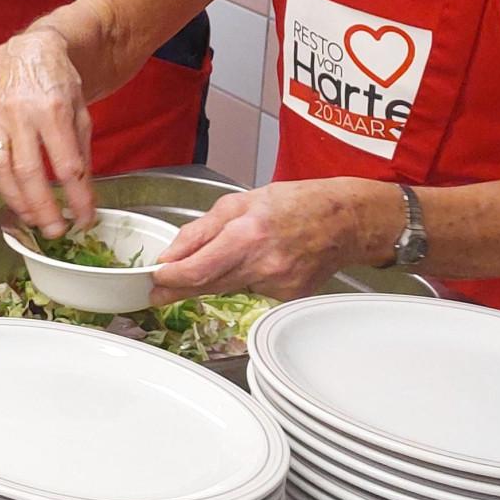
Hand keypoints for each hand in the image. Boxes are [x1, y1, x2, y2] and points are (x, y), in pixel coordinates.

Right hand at [0, 26, 95, 236]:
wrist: (27, 52)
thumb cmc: (57, 82)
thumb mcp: (81, 113)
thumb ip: (82, 153)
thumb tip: (83, 195)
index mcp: (54, 109)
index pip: (67, 165)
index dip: (77, 197)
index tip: (85, 218)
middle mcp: (21, 113)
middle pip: (30, 172)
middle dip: (44, 207)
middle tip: (56, 230)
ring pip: (0, 170)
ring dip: (16, 202)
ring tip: (32, 220)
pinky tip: (12, 197)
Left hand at [150, 179, 377, 304]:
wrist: (345, 221)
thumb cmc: (295, 203)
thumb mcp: (240, 201)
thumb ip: (202, 229)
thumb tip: (172, 254)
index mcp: (248, 234)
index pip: (198, 269)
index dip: (171, 279)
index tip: (154, 281)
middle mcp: (263, 264)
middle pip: (209, 285)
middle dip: (180, 288)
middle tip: (159, 290)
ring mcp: (277, 285)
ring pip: (229, 288)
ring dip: (214, 279)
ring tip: (228, 256)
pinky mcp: (288, 297)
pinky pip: (253, 291)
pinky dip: (246, 278)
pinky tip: (262, 260)